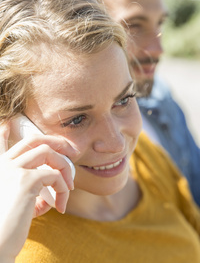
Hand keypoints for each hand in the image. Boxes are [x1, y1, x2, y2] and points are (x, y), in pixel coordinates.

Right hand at [0, 122, 73, 261]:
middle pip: (34, 140)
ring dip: (64, 168)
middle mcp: (4, 165)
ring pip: (48, 152)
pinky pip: (54, 176)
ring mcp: (13, 170)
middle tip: (70, 150)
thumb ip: (32, 197)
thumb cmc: (6, 229)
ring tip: (68, 187)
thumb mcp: (17, 207)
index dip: (2, 134)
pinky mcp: (25, 181)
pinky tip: (61, 206)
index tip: (6, 125)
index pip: (0, 143)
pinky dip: (63, 189)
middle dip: (55, 141)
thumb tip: (50, 199)